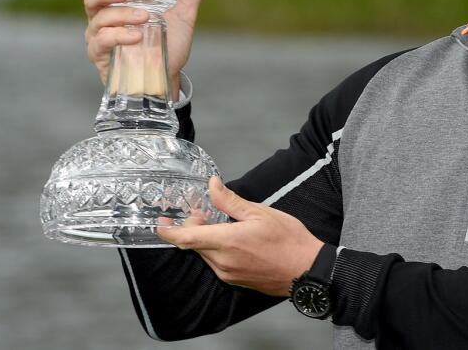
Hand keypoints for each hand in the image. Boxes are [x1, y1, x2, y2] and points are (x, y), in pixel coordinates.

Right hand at [53, 0, 215, 95]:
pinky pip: (102, 41)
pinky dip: (119, 36)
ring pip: (100, 18)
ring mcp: (99, 37)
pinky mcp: (101, 56)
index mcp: (116, 2)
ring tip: (145, 19)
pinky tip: (135, 36)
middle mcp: (102, 16)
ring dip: (123, 16)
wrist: (169, 74)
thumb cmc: (168, 41)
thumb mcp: (183, 10)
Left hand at [159, 177, 323, 296]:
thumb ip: (230, 201)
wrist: (307, 270)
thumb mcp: (260, 213)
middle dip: (192, 228)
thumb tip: (212, 185)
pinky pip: (216, 263)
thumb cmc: (288, 240)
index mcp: (227, 242)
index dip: (168, 232)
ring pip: (205, 254)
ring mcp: (228, 274)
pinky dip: (215, 249)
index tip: (161, 222)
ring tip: (218, 223)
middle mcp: (222, 262)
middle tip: (201, 212)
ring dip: (205, 239)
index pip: (185, 239)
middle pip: (194, 245)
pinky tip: (229, 239)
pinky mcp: (236, 280)